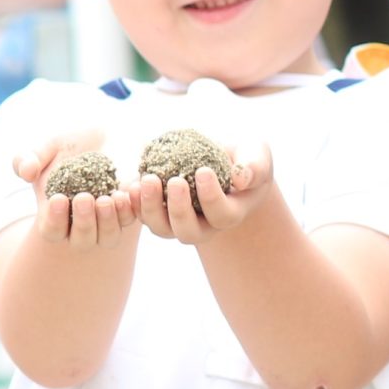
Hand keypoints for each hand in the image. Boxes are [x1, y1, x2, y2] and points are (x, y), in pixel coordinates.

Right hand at [13, 129, 139, 253]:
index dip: (54, 220)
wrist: (109, 138)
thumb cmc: (73, 147)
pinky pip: (130, 221)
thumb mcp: (47, 148)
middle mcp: (81, 225)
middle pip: (82, 240)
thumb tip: (27, 173)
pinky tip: (125, 193)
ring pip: (108, 238)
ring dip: (107, 222)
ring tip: (106, 198)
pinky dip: (128, 211)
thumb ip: (28, 160)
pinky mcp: (127, 213)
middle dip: (84, 222)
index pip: (51, 231)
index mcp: (56, 214)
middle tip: (84, 197)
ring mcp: (106, 222)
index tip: (57, 198)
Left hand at [133, 140, 271, 244]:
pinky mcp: (157, 213)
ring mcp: (177, 222)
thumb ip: (255, 167)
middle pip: (188, 232)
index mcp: (229, 214)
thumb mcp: (256, 156)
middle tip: (175, 181)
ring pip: (162, 229)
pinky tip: (132, 184)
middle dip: (179, 209)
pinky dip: (135, 203)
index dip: (212, 197)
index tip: (203, 171)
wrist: (220, 161)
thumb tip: (241, 179)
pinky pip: (143, 216)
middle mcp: (203, 226)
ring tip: (148, 180)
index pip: (222, 215)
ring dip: (151, 208)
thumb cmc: (242, 159)